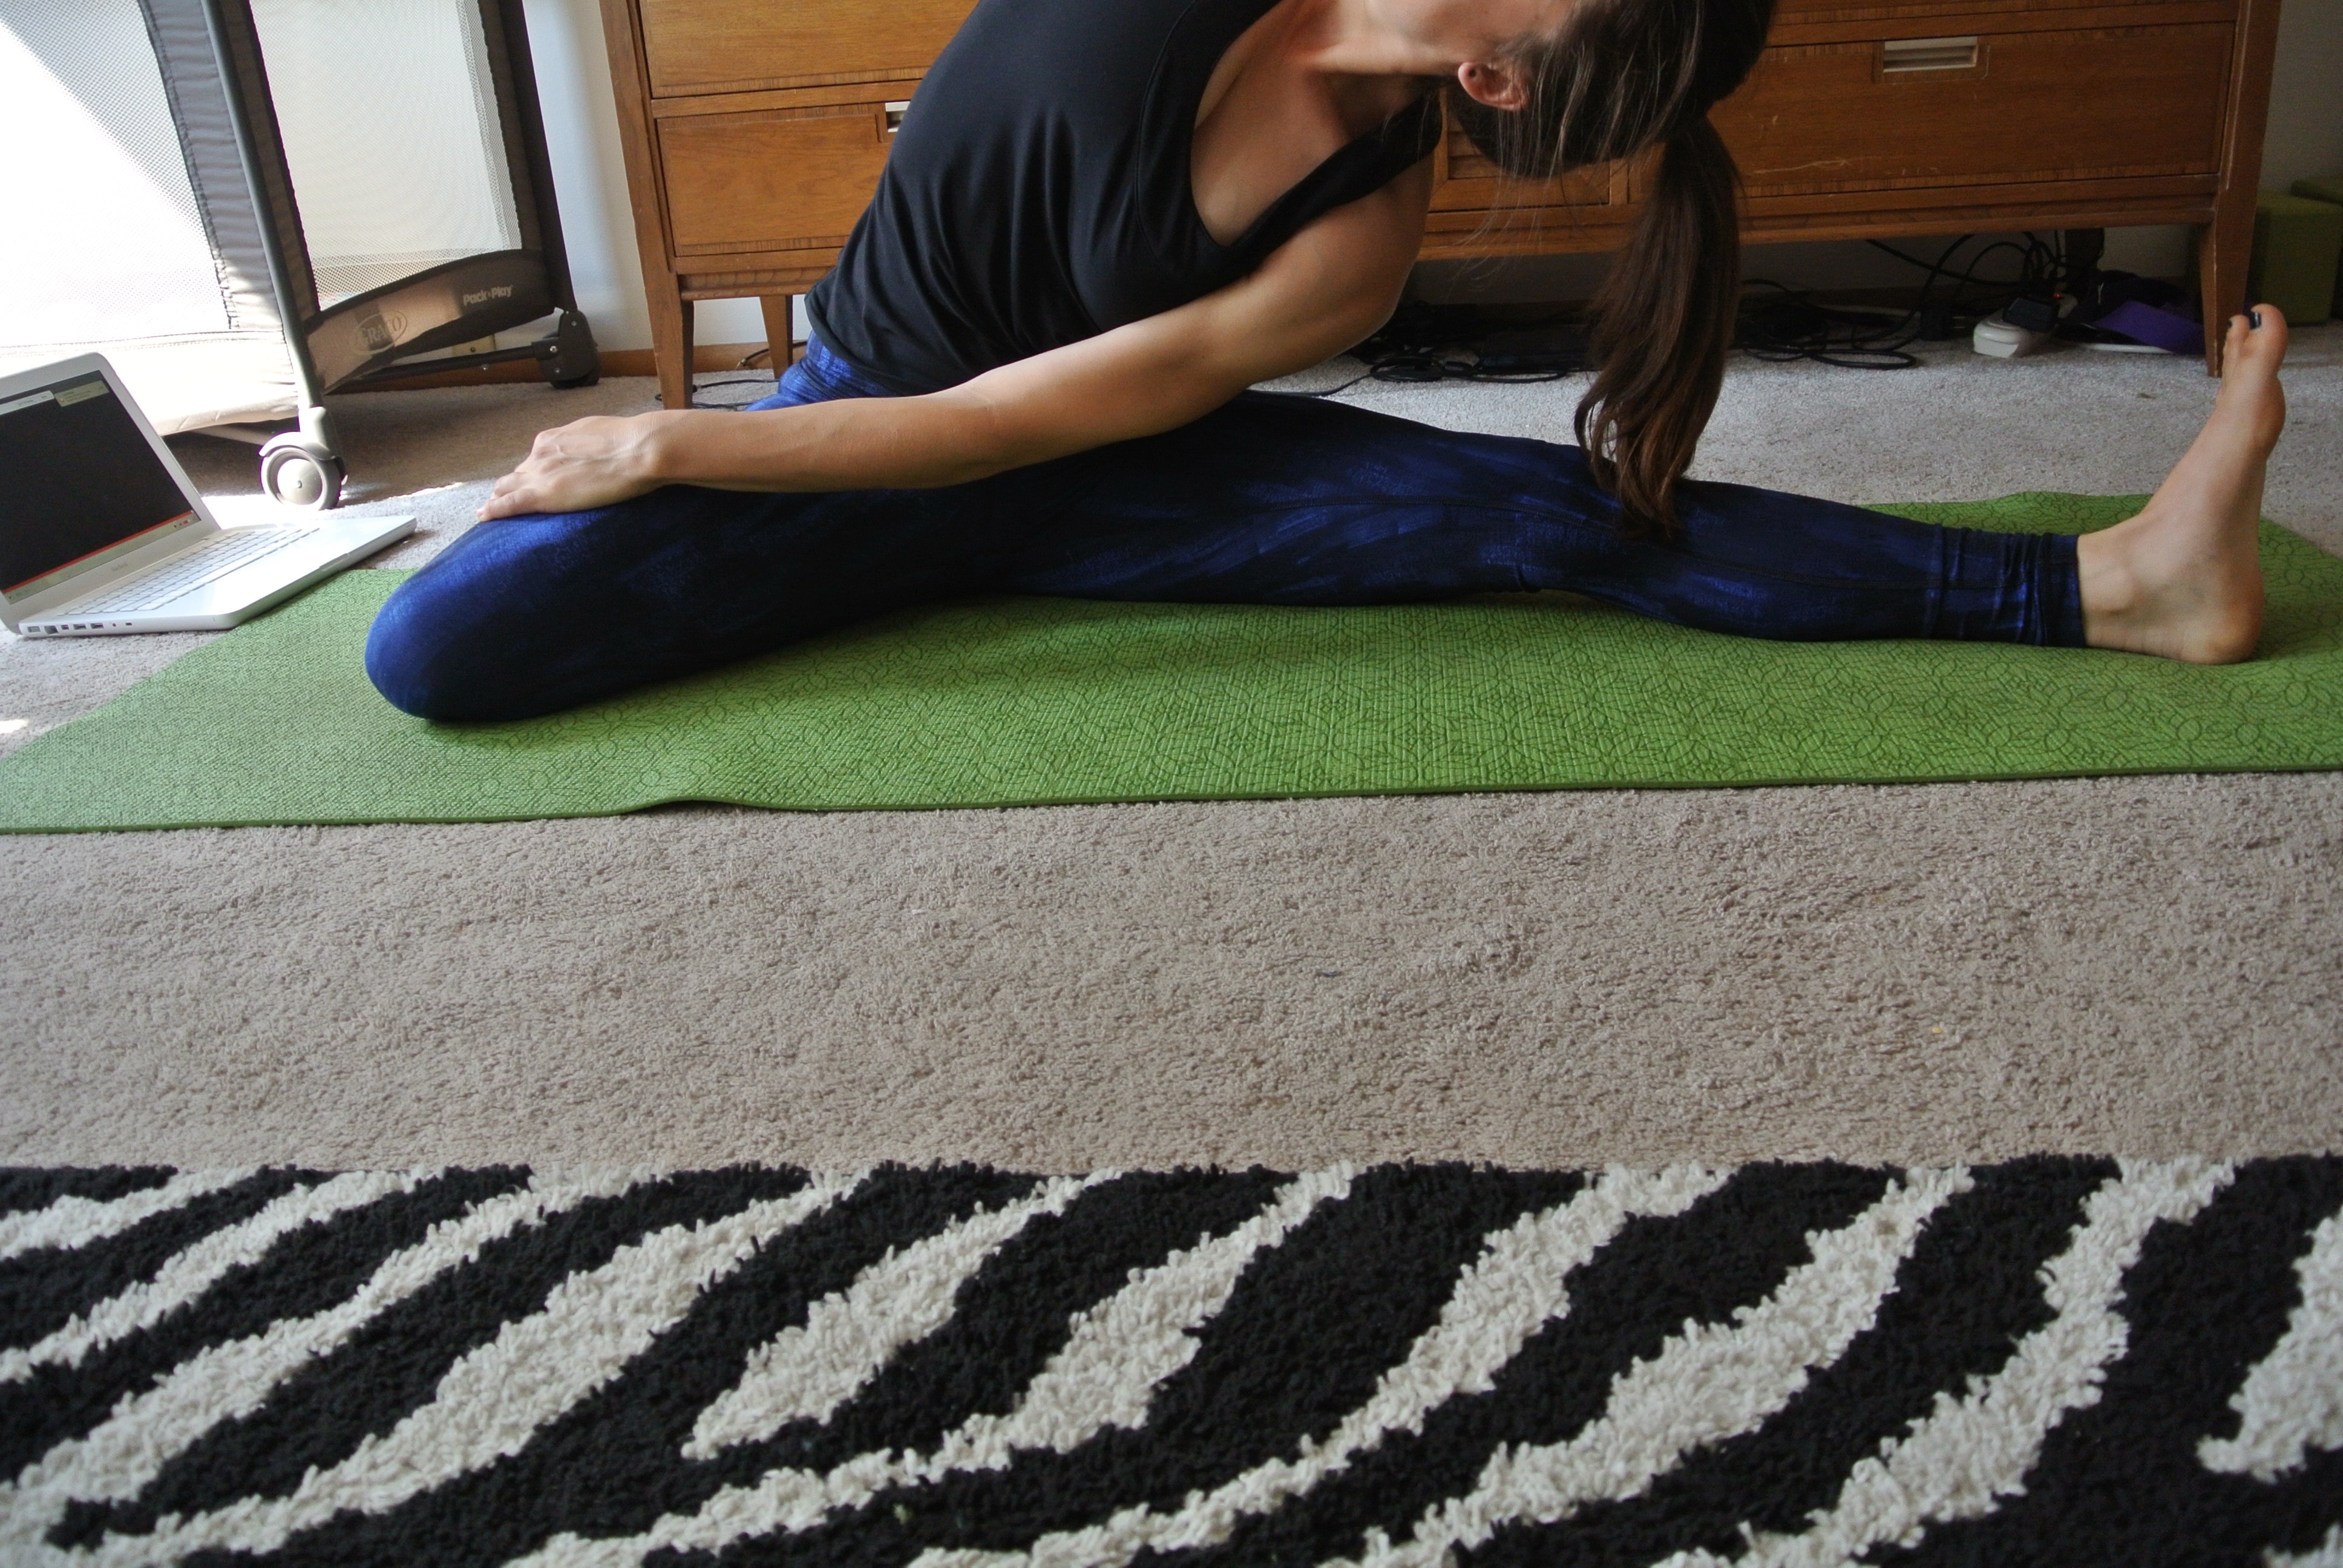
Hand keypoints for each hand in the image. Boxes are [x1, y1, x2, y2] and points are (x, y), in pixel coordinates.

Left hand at [477, 413, 681, 519]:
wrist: (638, 450)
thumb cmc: (630, 441)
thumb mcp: (600, 434)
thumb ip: (587, 445)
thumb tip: (593, 451)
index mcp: (553, 439)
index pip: (534, 460)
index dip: (531, 473)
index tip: (531, 482)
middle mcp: (539, 454)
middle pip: (517, 475)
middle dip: (511, 487)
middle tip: (506, 500)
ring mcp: (538, 474)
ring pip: (507, 488)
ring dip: (498, 499)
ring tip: (489, 512)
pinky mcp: (541, 496)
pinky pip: (507, 505)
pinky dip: (492, 511)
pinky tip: (482, 518)